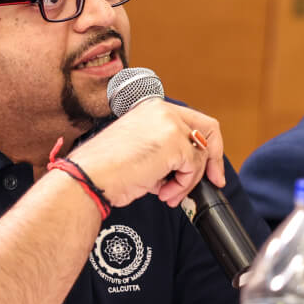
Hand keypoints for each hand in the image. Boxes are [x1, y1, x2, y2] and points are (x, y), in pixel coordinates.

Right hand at [68, 99, 225, 208]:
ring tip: (168, 194)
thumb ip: (165, 148)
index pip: (191, 120)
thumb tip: (188, 164)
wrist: (90, 177)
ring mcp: (169, 124)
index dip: (205, 143)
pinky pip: (193, 168)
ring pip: (200, 155)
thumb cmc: (105, 170)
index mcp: (151, 108)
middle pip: (208, 130)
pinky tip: (163, 193)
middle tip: (214, 182)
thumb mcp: (140, 149)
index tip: (208, 166)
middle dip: (213, 160)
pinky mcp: (175, 143)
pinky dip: (183, 185)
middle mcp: (162, 110)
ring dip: (188, 181)